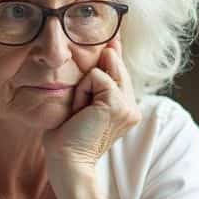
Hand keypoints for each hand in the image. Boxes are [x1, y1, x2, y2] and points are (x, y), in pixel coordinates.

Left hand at [43, 38, 140, 176]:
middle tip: (81, 108)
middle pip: (115, 66)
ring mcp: (128, 106)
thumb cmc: (67, 137)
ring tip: (80, 110)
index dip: (114, 53)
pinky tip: (81, 110)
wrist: (67, 161)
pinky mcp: (118, 104)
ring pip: (104, 70)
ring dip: (85, 87)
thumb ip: (92, 82)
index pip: (120, 71)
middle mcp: (132, 107)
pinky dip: (83, 90)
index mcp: (126, 108)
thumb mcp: (80, 103)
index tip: (113, 37)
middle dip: (92, 77)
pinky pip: (97, 76)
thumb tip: (103, 51)